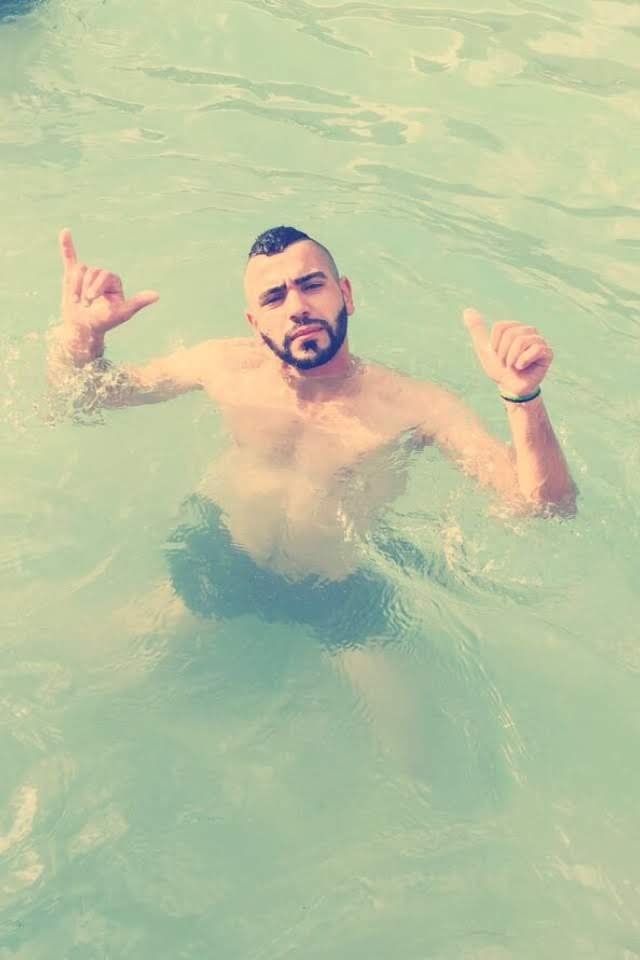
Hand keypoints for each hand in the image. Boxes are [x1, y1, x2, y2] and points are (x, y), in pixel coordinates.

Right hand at [59, 228, 158, 354]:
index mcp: (114, 281)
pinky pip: (70, 257)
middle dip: (86, 289)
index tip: (91, 300)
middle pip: (91, 271)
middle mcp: (101, 275)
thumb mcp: (123, 313)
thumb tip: (157, 295)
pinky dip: (67, 245)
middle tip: (85, 304)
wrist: (84, 328)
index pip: (105, 274)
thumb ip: (138, 302)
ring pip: (79, 270)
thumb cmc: (105, 321)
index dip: (96, 287)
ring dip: (75, 286)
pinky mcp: (73, 275)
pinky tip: (65, 232)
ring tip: (77, 301)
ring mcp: (87, 275)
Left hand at [463, 308, 552, 397]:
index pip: (500, 327)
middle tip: (506, 363)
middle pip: (510, 334)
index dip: (495, 344)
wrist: (510, 388)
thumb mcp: (484, 348)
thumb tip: (467, 310)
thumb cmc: (499, 369)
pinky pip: (535, 349)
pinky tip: (523, 367)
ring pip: (520, 341)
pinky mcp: (547, 352)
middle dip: (503, 353)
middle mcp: (529, 331)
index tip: (497, 354)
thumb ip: (477, 329)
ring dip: (511, 358)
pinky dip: (523, 361)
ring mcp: (539, 341)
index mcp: (515, 328)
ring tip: (514, 366)